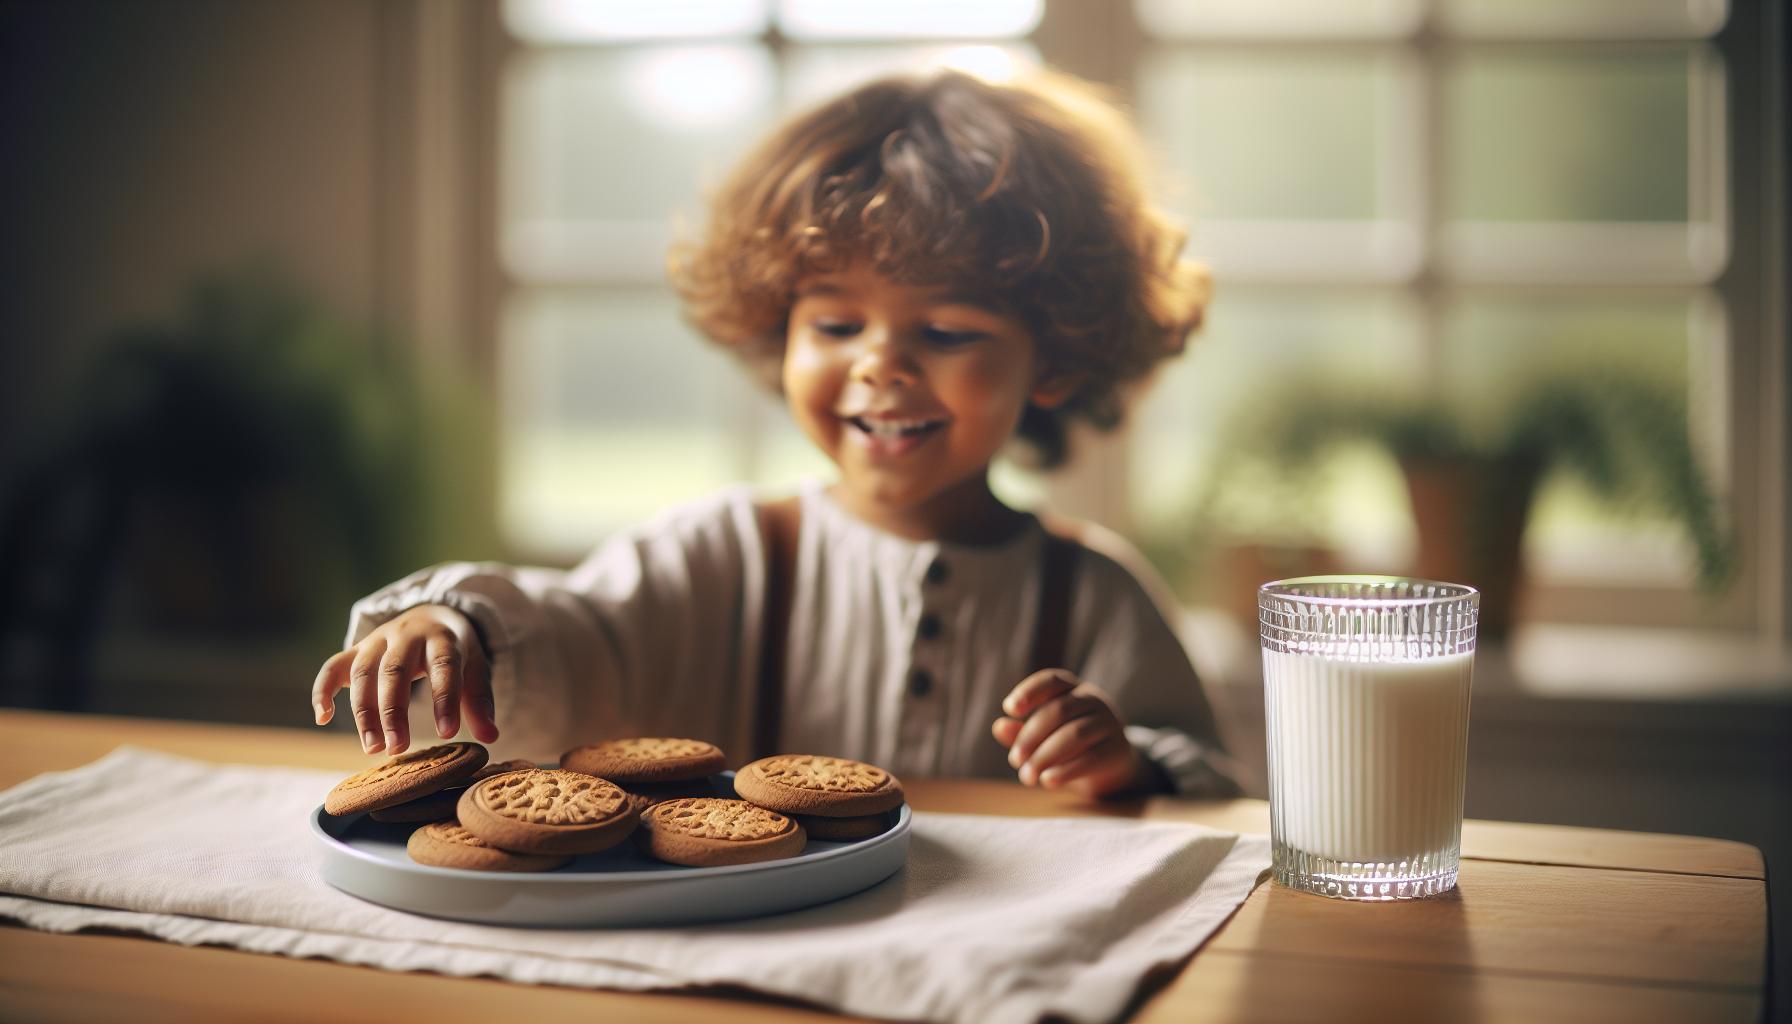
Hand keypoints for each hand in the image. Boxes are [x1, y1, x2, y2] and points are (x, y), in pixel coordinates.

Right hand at [310, 604, 496, 755]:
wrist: (431, 615)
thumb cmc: (455, 651)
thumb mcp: (475, 668)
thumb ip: (480, 702)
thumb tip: (491, 738)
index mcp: (443, 637)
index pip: (444, 667)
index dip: (445, 699)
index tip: (447, 734)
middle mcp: (407, 634)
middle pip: (395, 670)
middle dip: (394, 711)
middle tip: (397, 748)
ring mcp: (377, 640)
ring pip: (363, 672)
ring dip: (364, 712)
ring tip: (373, 748)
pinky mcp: (356, 649)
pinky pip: (332, 667)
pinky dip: (323, 690)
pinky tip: (323, 718)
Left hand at [990, 669, 1145, 798]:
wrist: (1112, 766)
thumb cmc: (1070, 746)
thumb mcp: (1044, 736)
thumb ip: (1022, 731)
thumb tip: (999, 726)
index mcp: (1073, 689)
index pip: (1052, 680)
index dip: (1030, 691)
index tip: (1010, 709)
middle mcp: (1094, 700)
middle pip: (1059, 711)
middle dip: (1031, 736)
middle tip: (1014, 761)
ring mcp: (1109, 723)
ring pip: (1074, 735)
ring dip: (1045, 757)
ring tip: (1027, 777)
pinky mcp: (1118, 749)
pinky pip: (1091, 759)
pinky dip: (1066, 771)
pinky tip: (1047, 781)